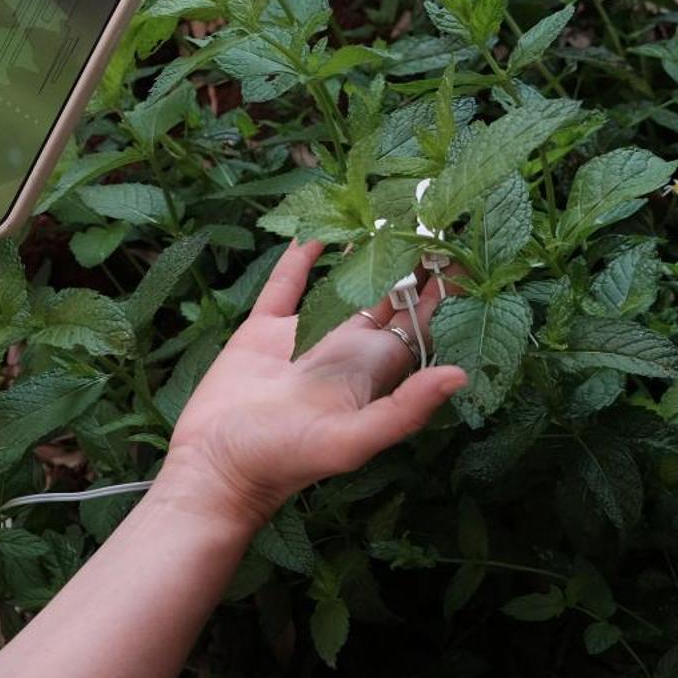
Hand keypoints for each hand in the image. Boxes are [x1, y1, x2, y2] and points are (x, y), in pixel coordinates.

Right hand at [159, 240, 466, 527]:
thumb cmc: (284, 461)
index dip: (441, 292)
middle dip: (408, 262)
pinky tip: (313, 232)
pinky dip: (299, 258)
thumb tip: (461, 375)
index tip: (458, 250)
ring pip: (340, 284)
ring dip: (359, 252)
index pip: (420, 324)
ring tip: (379, 211)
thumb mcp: (351, 442)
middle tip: (428, 215)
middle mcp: (344, 349)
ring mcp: (303, 337)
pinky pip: (285, 286)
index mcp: (373, 371)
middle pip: (388, 297)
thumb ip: (405, 410)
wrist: (216, 466)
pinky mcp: (262, 331)